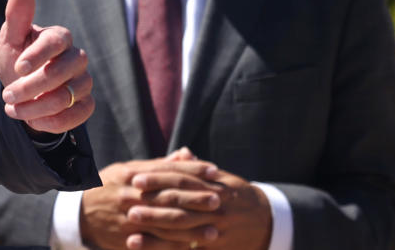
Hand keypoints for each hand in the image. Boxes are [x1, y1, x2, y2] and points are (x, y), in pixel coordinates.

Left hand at [0, 0, 93, 132]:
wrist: (22, 91)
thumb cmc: (17, 58)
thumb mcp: (10, 38)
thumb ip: (17, 15)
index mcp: (59, 37)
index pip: (56, 42)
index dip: (37, 55)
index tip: (18, 68)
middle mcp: (77, 57)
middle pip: (62, 72)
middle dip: (31, 87)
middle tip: (7, 95)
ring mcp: (84, 81)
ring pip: (68, 96)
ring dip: (37, 107)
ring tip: (12, 109)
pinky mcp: (86, 104)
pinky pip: (79, 114)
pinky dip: (54, 122)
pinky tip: (32, 121)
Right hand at [79, 152, 222, 249]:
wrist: (80, 214)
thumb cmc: (109, 187)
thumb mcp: (129, 170)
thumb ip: (160, 165)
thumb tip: (187, 154)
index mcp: (132, 175)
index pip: (168, 170)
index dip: (192, 170)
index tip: (214, 169)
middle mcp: (131, 196)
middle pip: (169, 197)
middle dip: (195, 198)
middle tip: (219, 198)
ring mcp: (130, 219)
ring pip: (165, 224)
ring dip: (191, 227)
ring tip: (214, 227)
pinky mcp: (128, 239)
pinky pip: (156, 244)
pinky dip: (176, 246)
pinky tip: (193, 245)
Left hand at [125, 159, 272, 249]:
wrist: (268, 221)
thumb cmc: (238, 196)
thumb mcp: (223, 179)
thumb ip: (198, 170)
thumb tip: (181, 153)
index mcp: (213, 186)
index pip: (180, 180)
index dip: (157, 179)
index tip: (134, 178)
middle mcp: (215, 207)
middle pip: (179, 206)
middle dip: (152, 206)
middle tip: (126, 205)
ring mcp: (217, 230)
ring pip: (183, 232)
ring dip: (156, 235)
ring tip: (131, 234)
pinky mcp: (217, 249)